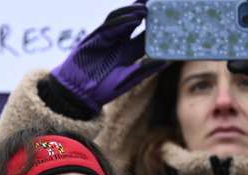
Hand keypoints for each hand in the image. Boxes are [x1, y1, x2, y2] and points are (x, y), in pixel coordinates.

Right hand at [49, 0, 164, 114]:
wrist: (79, 93)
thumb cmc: (103, 90)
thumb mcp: (128, 80)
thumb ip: (145, 69)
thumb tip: (167, 61)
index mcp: (128, 54)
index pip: (145, 37)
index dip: (156, 28)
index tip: (169, 19)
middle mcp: (119, 44)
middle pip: (135, 23)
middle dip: (145, 12)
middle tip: (158, 3)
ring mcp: (107, 39)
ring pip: (122, 20)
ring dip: (134, 12)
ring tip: (147, 7)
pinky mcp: (96, 37)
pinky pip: (110, 25)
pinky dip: (122, 20)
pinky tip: (134, 17)